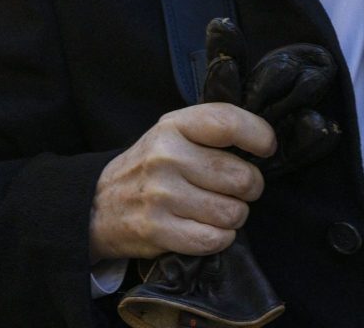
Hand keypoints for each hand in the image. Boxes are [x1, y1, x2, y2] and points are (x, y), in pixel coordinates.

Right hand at [89, 103, 276, 260]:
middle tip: (238, 189)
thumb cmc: (151, 165)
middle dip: (250, 187)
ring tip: (219, 210)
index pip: (229, 123)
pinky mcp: (157, 230)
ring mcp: (160, 195)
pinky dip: (221, 238)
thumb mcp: (173, 132)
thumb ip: (212, 129)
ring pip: (232, 212)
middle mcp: (167, 156)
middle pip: (241, 177)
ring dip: (235, 216)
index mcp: (174, 125)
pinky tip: (210, 229)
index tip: (266, 148)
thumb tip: (264, 140)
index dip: (259, 136)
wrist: (98, 204)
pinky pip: (214, 239)